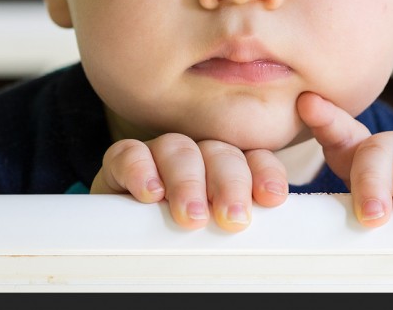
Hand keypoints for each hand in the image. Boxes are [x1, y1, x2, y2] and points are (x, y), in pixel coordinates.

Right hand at [90, 133, 288, 231]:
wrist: (124, 243)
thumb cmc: (178, 243)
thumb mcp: (217, 236)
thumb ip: (238, 225)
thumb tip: (260, 230)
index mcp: (226, 170)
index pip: (254, 159)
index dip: (264, 173)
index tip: (270, 198)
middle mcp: (197, 157)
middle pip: (220, 152)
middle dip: (230, 183)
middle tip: (232, 218)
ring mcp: (159, 156)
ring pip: (179, 149)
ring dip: (188, 181)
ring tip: (192, 216)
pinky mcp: (122, 163)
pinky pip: (130, 153)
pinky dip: (141, 170)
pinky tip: (150, 193)